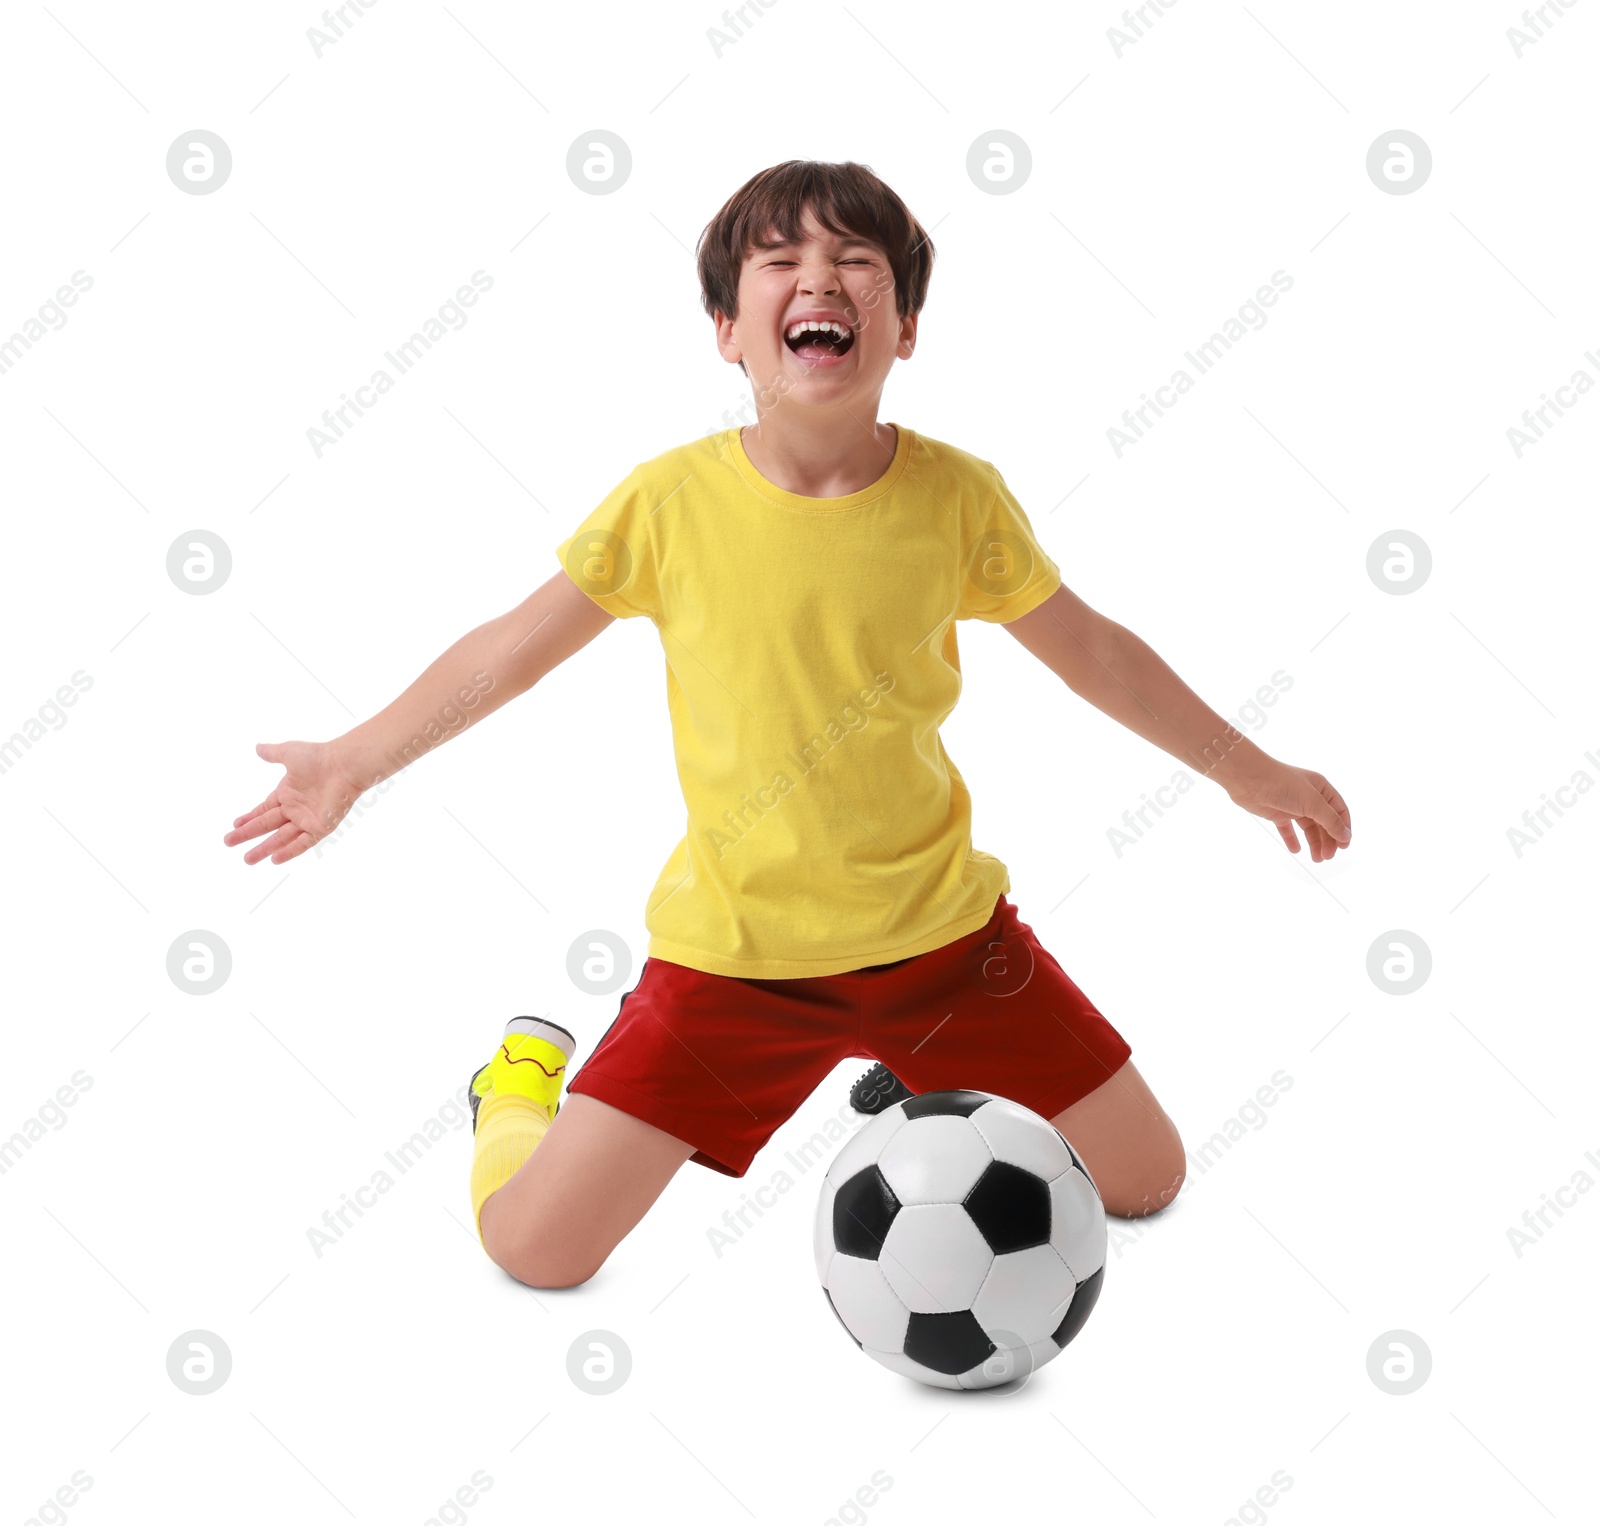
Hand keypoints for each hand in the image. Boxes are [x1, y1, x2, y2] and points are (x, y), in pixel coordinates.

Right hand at [224, 740, 364, 864]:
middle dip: (248, 834)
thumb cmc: (319, 757)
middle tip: (228, 842)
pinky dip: (289, 851)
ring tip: (247, 860)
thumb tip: (257, 748)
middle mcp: (295, 808)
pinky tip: (274, 860)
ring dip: (264, 848)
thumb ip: (273, 753)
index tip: (235, 825)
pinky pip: (302, 843)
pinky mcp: (320, 827)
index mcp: (287, 793)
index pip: (264, 809)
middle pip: (267, 825)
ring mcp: (307, 819)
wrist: (343, 766)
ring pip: (281, 838)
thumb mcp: (289, 753)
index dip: (249, 818)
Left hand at [1223, 758, 1350, 862]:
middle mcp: (1308, 796)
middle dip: (1328, 840)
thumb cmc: (1282, 784)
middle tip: (1327, 857)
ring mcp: (1292, 805)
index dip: (1343, 828)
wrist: (1249, 779)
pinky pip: (1288, 829)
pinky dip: (1292, 839)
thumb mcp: (1312, 802)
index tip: (1344, 847)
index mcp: (1321, 788)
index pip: (1338, 811)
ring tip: (1317, 859)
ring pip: (1308, 828)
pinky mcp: (1277, 812)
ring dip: (1314, 843)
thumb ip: (1330, 820)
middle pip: (1324, 822)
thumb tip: (1346, 836)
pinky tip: (1296, 850)